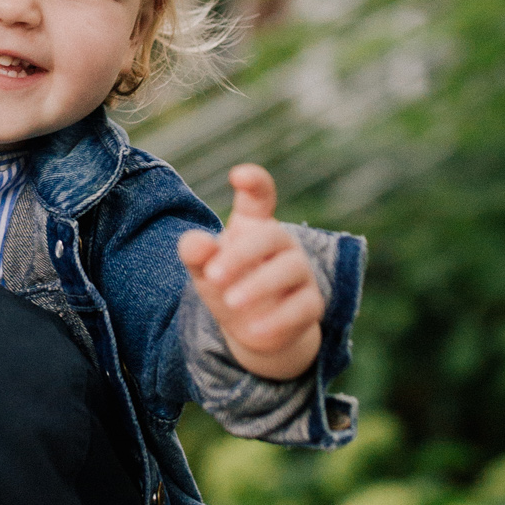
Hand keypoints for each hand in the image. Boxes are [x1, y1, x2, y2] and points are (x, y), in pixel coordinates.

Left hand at [178, 164, 323, 381]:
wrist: (253, 327)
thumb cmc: (227, 284)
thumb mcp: (205, 269)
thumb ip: (196, 254)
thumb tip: (194, 243)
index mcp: (255, 225)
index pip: (260, 196)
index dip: (254, 182)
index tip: (239, 176)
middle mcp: (282, 243)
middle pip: (270, 235)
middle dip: (240, 254)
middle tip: (212, 275)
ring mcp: (301, 272)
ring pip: (290, 269)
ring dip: (259, 285)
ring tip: (230, 302)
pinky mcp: (311, 304)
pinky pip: (302, 307)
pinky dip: (277, 319)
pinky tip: (252, 329)